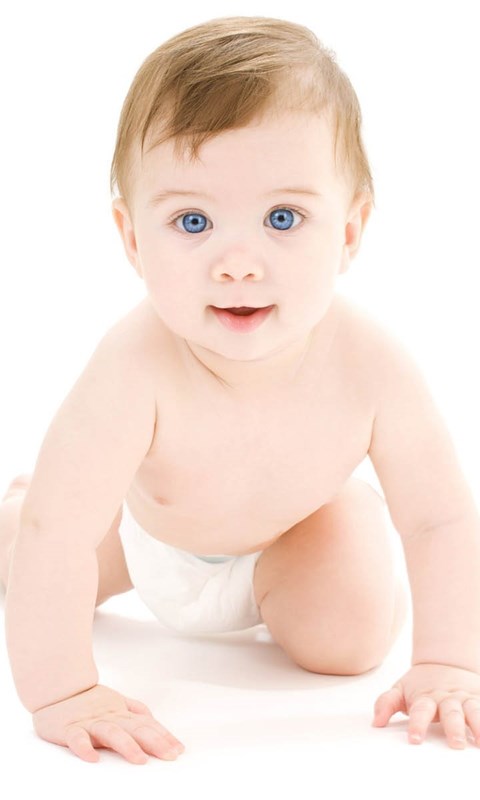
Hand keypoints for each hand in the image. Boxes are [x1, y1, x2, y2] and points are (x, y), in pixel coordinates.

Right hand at [32, 683, 184, 763]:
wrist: (57, 687)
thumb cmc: (89, 700)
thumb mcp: (117, 702)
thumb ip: (136, 711)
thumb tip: (157, 723)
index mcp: (121, 712)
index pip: (147, 725)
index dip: (164, 737)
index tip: (178, 750)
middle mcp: (109, 716)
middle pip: (135, 728)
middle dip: (154, 742)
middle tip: (169, 756)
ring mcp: (89, 722)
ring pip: (111, 732)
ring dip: (126, 746)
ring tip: (140, 760)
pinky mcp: (68, 728)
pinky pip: (76, 738)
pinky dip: (84, 748)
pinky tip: (93, 759)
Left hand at [372, 662, 479, 748]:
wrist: (445, 661)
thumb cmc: (420, 684)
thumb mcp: (400, 690)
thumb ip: (386, 703)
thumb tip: (376, 723)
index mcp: (426, 698)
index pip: (421, 711)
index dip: (417, 725)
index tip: (415, 740)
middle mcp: (447, 699)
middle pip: (450, 712)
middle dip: (453, 728)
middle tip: (455, 744)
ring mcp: (465, 699)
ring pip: (473, 710)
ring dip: (478, 725)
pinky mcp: (479, 699)